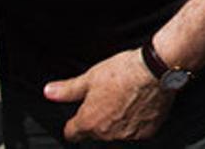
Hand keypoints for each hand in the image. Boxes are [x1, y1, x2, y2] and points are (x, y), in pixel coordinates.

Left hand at [44, 48, 173, 142]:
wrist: (155, 70)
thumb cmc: (124, 71)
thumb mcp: (91, 77)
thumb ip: (68, 89)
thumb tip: (49, 92)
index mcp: (88, 121)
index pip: (72, 133)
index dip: (75, 123)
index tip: (82, 114)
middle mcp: (107, 133)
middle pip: (96, 132)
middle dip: (100, 120)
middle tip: (110, 99)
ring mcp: (128, 134)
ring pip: (117, 133)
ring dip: (119, 122)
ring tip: (126, 100)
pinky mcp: (147, 132)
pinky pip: (138, 131)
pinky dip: (138, 122)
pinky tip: (141, 105)